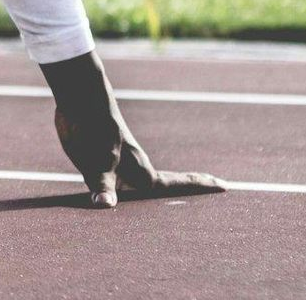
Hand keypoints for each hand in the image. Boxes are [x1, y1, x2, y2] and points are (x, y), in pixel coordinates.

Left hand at [43, 53, 225, 207]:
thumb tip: (105, 205)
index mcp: (140, 172)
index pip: (176, 183)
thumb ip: (102, 186)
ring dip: (159, 187)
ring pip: (143, 179)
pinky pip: (123, 174)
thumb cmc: (91, 131)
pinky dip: (129, 183)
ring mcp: (122, 159)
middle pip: (166, 183)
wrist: (80, 99)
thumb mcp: (96, 163)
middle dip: (187, 187)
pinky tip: (124, 186)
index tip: (225, 186)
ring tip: (173, 195)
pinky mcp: (105, 153)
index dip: (199, 185)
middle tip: (213, 186)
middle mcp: (135, 166)